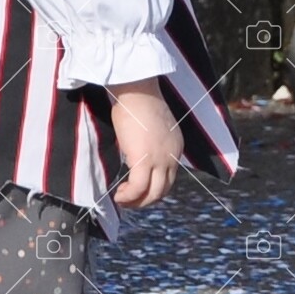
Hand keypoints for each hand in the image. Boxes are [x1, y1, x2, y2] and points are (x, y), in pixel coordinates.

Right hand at [109, 80, 181, 207]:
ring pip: (153, 193)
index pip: (169, 178)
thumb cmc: (138, 102)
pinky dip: (129, 196)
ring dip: (137, 201)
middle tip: (129, 200)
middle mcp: (172, 157)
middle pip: (163, 190)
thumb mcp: (150, 127)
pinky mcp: (144, 161)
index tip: (137, 189)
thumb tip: (135, 152)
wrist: (137, 92)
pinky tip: (119, 195)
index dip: (152, 188)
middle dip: (145, 200)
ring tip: (122, 199)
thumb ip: (149, 142)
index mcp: (175, 148)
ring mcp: (160, 160)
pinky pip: (138, 188)